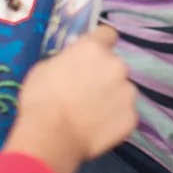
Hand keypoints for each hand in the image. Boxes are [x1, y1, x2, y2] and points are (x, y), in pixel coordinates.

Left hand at [0, 65, 20, 116]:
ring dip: (14, 101)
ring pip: (8, 97)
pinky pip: (3, 105)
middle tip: (22, 88)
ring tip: (18, 105)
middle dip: (14, 85)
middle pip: (6, 84)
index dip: (3, 69)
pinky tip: (3, 112)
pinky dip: (4, 109)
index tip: (9, 72)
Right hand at [4, 26, 134, 172]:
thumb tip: (73, 64)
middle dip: (103, 75)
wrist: (51, 137)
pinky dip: (114, 118)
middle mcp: (117, 65)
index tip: (92, 56)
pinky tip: (98, 128)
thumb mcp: (44, 68)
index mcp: (94, 49)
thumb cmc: (40, 99)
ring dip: (111, 96)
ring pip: (122, 89)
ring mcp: (128, 91)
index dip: (100, 44)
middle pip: (114, 65)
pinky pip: (124, 113)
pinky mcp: (132, 116)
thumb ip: (67, 60)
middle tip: (86, 92)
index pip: (107, 34)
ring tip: (92, 113)